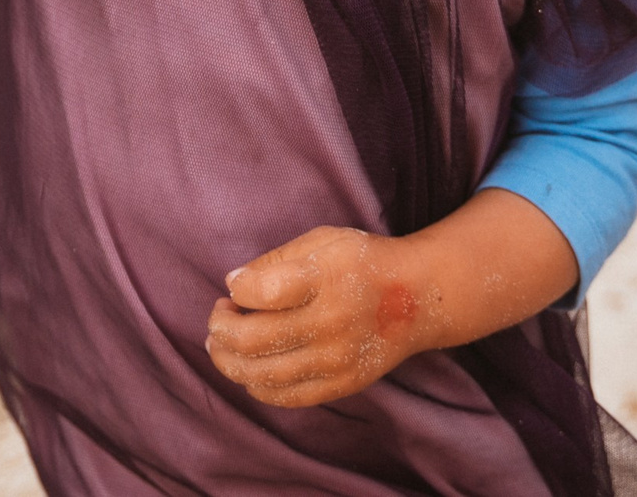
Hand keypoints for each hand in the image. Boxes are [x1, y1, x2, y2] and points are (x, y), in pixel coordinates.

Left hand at [206, 227, 430, 408]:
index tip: (235, 286)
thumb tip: (233, 286)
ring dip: (229, 361)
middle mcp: (331, 322)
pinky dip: (257, 386)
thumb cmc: (362, 261)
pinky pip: (286, 396)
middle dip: (221, 329)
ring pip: (263, 374)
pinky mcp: (342, 384)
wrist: (418, 297)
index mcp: (325, 278)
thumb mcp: (322, 241)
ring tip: (220, 346)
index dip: (236, 290)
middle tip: (218, 317)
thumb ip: (275, 261)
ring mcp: (337, 360)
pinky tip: (249, 369)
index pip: (262, 292)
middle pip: (254, 339)